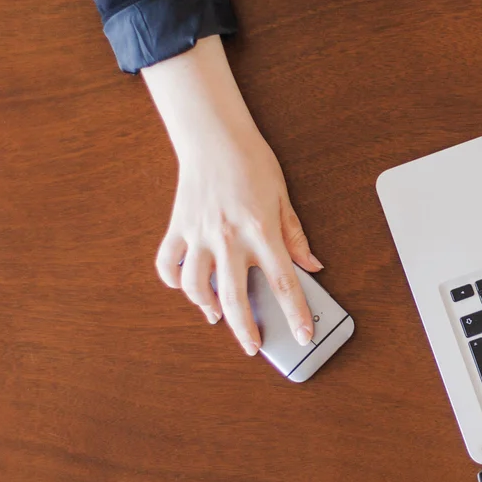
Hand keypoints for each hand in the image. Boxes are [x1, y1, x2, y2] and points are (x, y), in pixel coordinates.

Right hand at [142, 36, 320, 355]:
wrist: (214, 134)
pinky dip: (175, 281)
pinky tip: (188, 289)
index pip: (283, 283)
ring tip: (217, 317)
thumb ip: (295, 236)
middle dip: (246, 329)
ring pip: (196, 286)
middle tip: (253, 346)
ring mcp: (199, 234)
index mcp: (261, 231)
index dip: (295, 314)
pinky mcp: (178, 227)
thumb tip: (312, 266)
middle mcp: (228, 238)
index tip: (302, 336)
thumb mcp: (283, 197)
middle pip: (235, 297)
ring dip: (206, 307)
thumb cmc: (251, 162)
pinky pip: (168, 264)